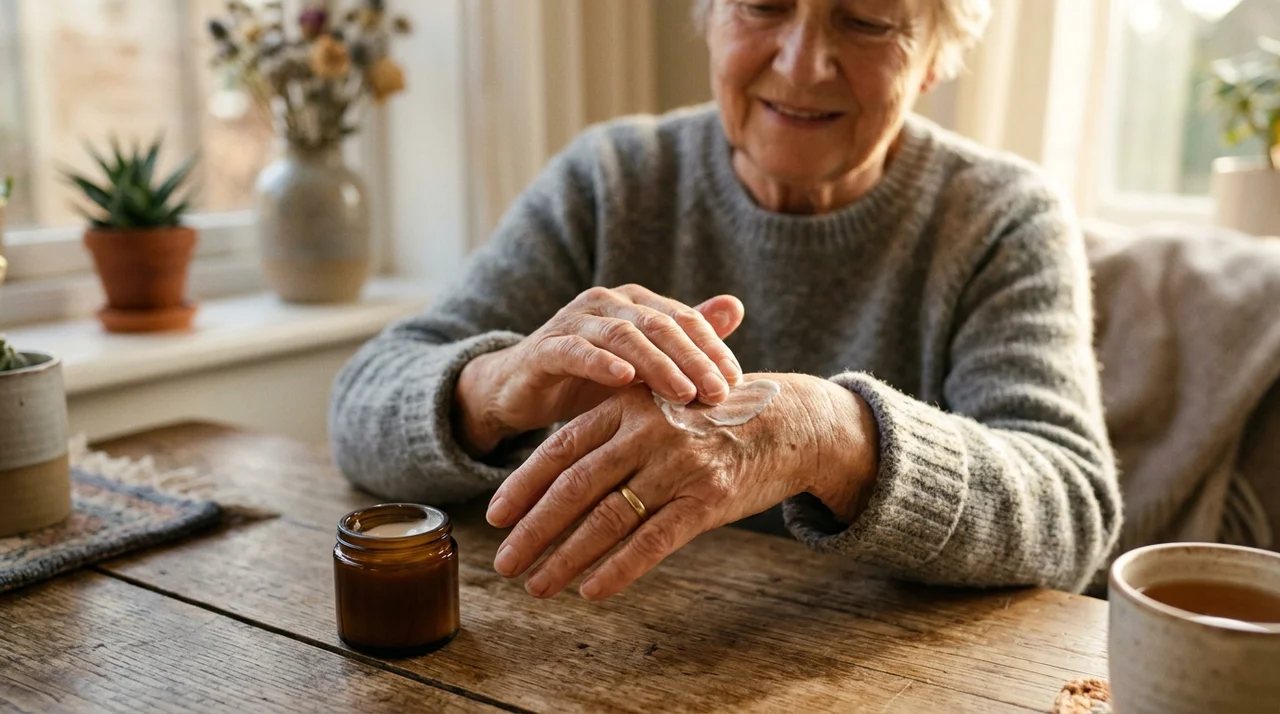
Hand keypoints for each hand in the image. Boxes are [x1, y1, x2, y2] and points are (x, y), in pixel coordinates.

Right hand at [455, 285, 745, 455]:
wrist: (520, 391)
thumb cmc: (588, 380)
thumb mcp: (642, 366)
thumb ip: (684, 339)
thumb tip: (735, 306)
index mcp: (634, 303)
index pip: (683, 318)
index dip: (712, 347)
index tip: (737, 382)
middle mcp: (606, 303)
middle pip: (659, 325)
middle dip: (693, 358)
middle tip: (719, 391)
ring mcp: (573, 321)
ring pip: (623, 336)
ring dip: (657, 364)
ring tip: (684, 392)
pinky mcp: (545, 347)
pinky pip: (575, 350)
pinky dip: (601, 363)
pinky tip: (625, 380)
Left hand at [485, 373, 878, 599]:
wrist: (790, 419)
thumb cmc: (713, 415)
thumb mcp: (659, 403)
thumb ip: (614, 429)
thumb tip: (557, 470)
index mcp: (629, 404)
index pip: (561, 449)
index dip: (523, 485)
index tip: (495, 516)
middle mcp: (649, 432)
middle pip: (575, 487)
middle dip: (533, 530)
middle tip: (504, 562)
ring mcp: (678, 466)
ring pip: (608, 519)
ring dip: (566, 558)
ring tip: (538, 585)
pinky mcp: (707, 499)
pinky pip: (653, 541)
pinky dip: (618, 569)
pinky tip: (591, 591)